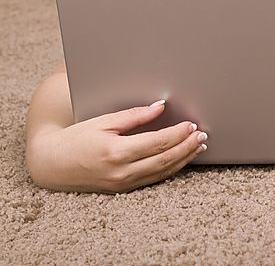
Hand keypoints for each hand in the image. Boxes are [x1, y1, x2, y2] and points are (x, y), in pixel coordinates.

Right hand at [27, 101, 207, 192]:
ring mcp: (122, 184)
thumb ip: (135, 115)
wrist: (51, 165)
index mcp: (115, 152)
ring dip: (183, 158)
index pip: (157, 143)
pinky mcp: (122, 190)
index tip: (191, 124)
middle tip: (202, 135)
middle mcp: (120, 171)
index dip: (178, 134)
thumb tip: (161, 107)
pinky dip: (171, 169)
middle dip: (187, 146)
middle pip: (164, 160)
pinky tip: (182, 159)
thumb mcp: (103, 121)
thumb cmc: (76, 138)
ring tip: (199, 146)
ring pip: (162, 172)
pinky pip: (153, 179)